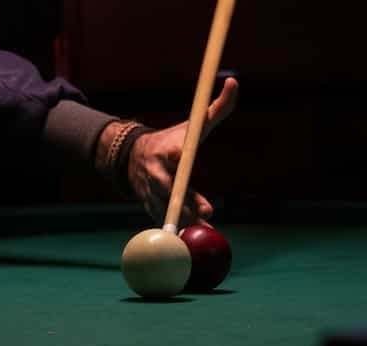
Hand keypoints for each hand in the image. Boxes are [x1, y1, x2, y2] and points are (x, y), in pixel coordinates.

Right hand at [127, 77, 237, 227]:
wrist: (133, 157)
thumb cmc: (173, 140)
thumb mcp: (193, 125)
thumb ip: (216, 108)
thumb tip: (233, 83)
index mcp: (167, 150)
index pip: (174, 152)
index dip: (177, 154)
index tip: (181, 154)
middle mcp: (156, 172)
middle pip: (172, 188)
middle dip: (188, 201)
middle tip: (208, 213)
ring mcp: (149, 192)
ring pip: (167, 208)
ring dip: (185, 221)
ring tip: (204, 232)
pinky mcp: (148, 206)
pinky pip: (162, 220)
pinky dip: (176, 229)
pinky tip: (189, 241)